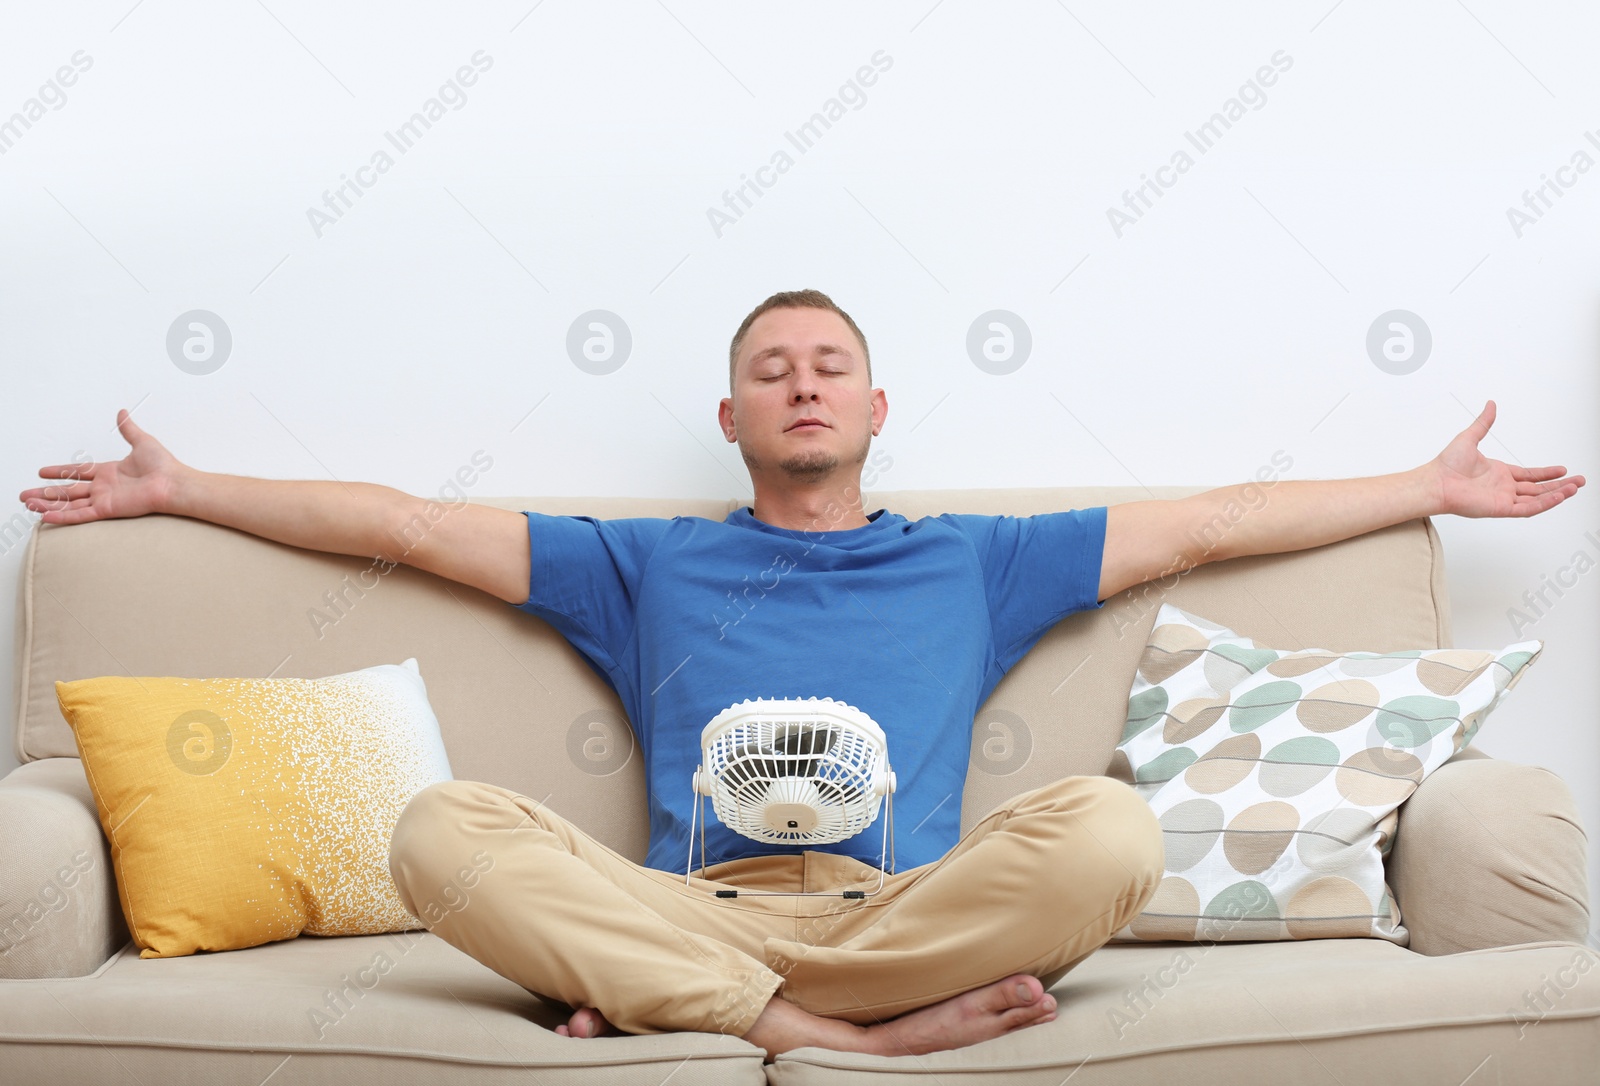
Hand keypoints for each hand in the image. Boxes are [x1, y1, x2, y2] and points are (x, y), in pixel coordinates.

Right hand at [18, 409, 183, 524]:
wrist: (173, 483)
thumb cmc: (163, 465)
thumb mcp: (142, 441)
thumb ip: (128, 429)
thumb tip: (122, 412)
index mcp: (109, 472)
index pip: (77, 472)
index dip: (59, 471)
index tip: (41, 472)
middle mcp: (104, 487)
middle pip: (67, 490)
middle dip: (45, 492)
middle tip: (25, 495)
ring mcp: (104, 499)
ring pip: (69, 503)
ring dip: (47, 504)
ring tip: (28, 504)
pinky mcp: (107, 509)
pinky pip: (80, 514)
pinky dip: (63, 515)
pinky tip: (46, 516)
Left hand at [1430, 400, 1584, 518]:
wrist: (1436, 481)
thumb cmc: (1446, 464)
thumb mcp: (1469, 437)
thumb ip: (1484, 423)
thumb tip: (1491, 405)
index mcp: (1498, 473)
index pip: (1529, 475)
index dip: (1546, 473)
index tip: (1562, 470)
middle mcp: (1503, 487)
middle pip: (1538, 488)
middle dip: (1559, 485)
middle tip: (1578, 481)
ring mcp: (1503, 498)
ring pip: (1536, 499)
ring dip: (1556, 494)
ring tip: (1575, 488)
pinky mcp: (1500, 508)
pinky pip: (1527, 508)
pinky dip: (1544, 503)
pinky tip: (1558, 496)